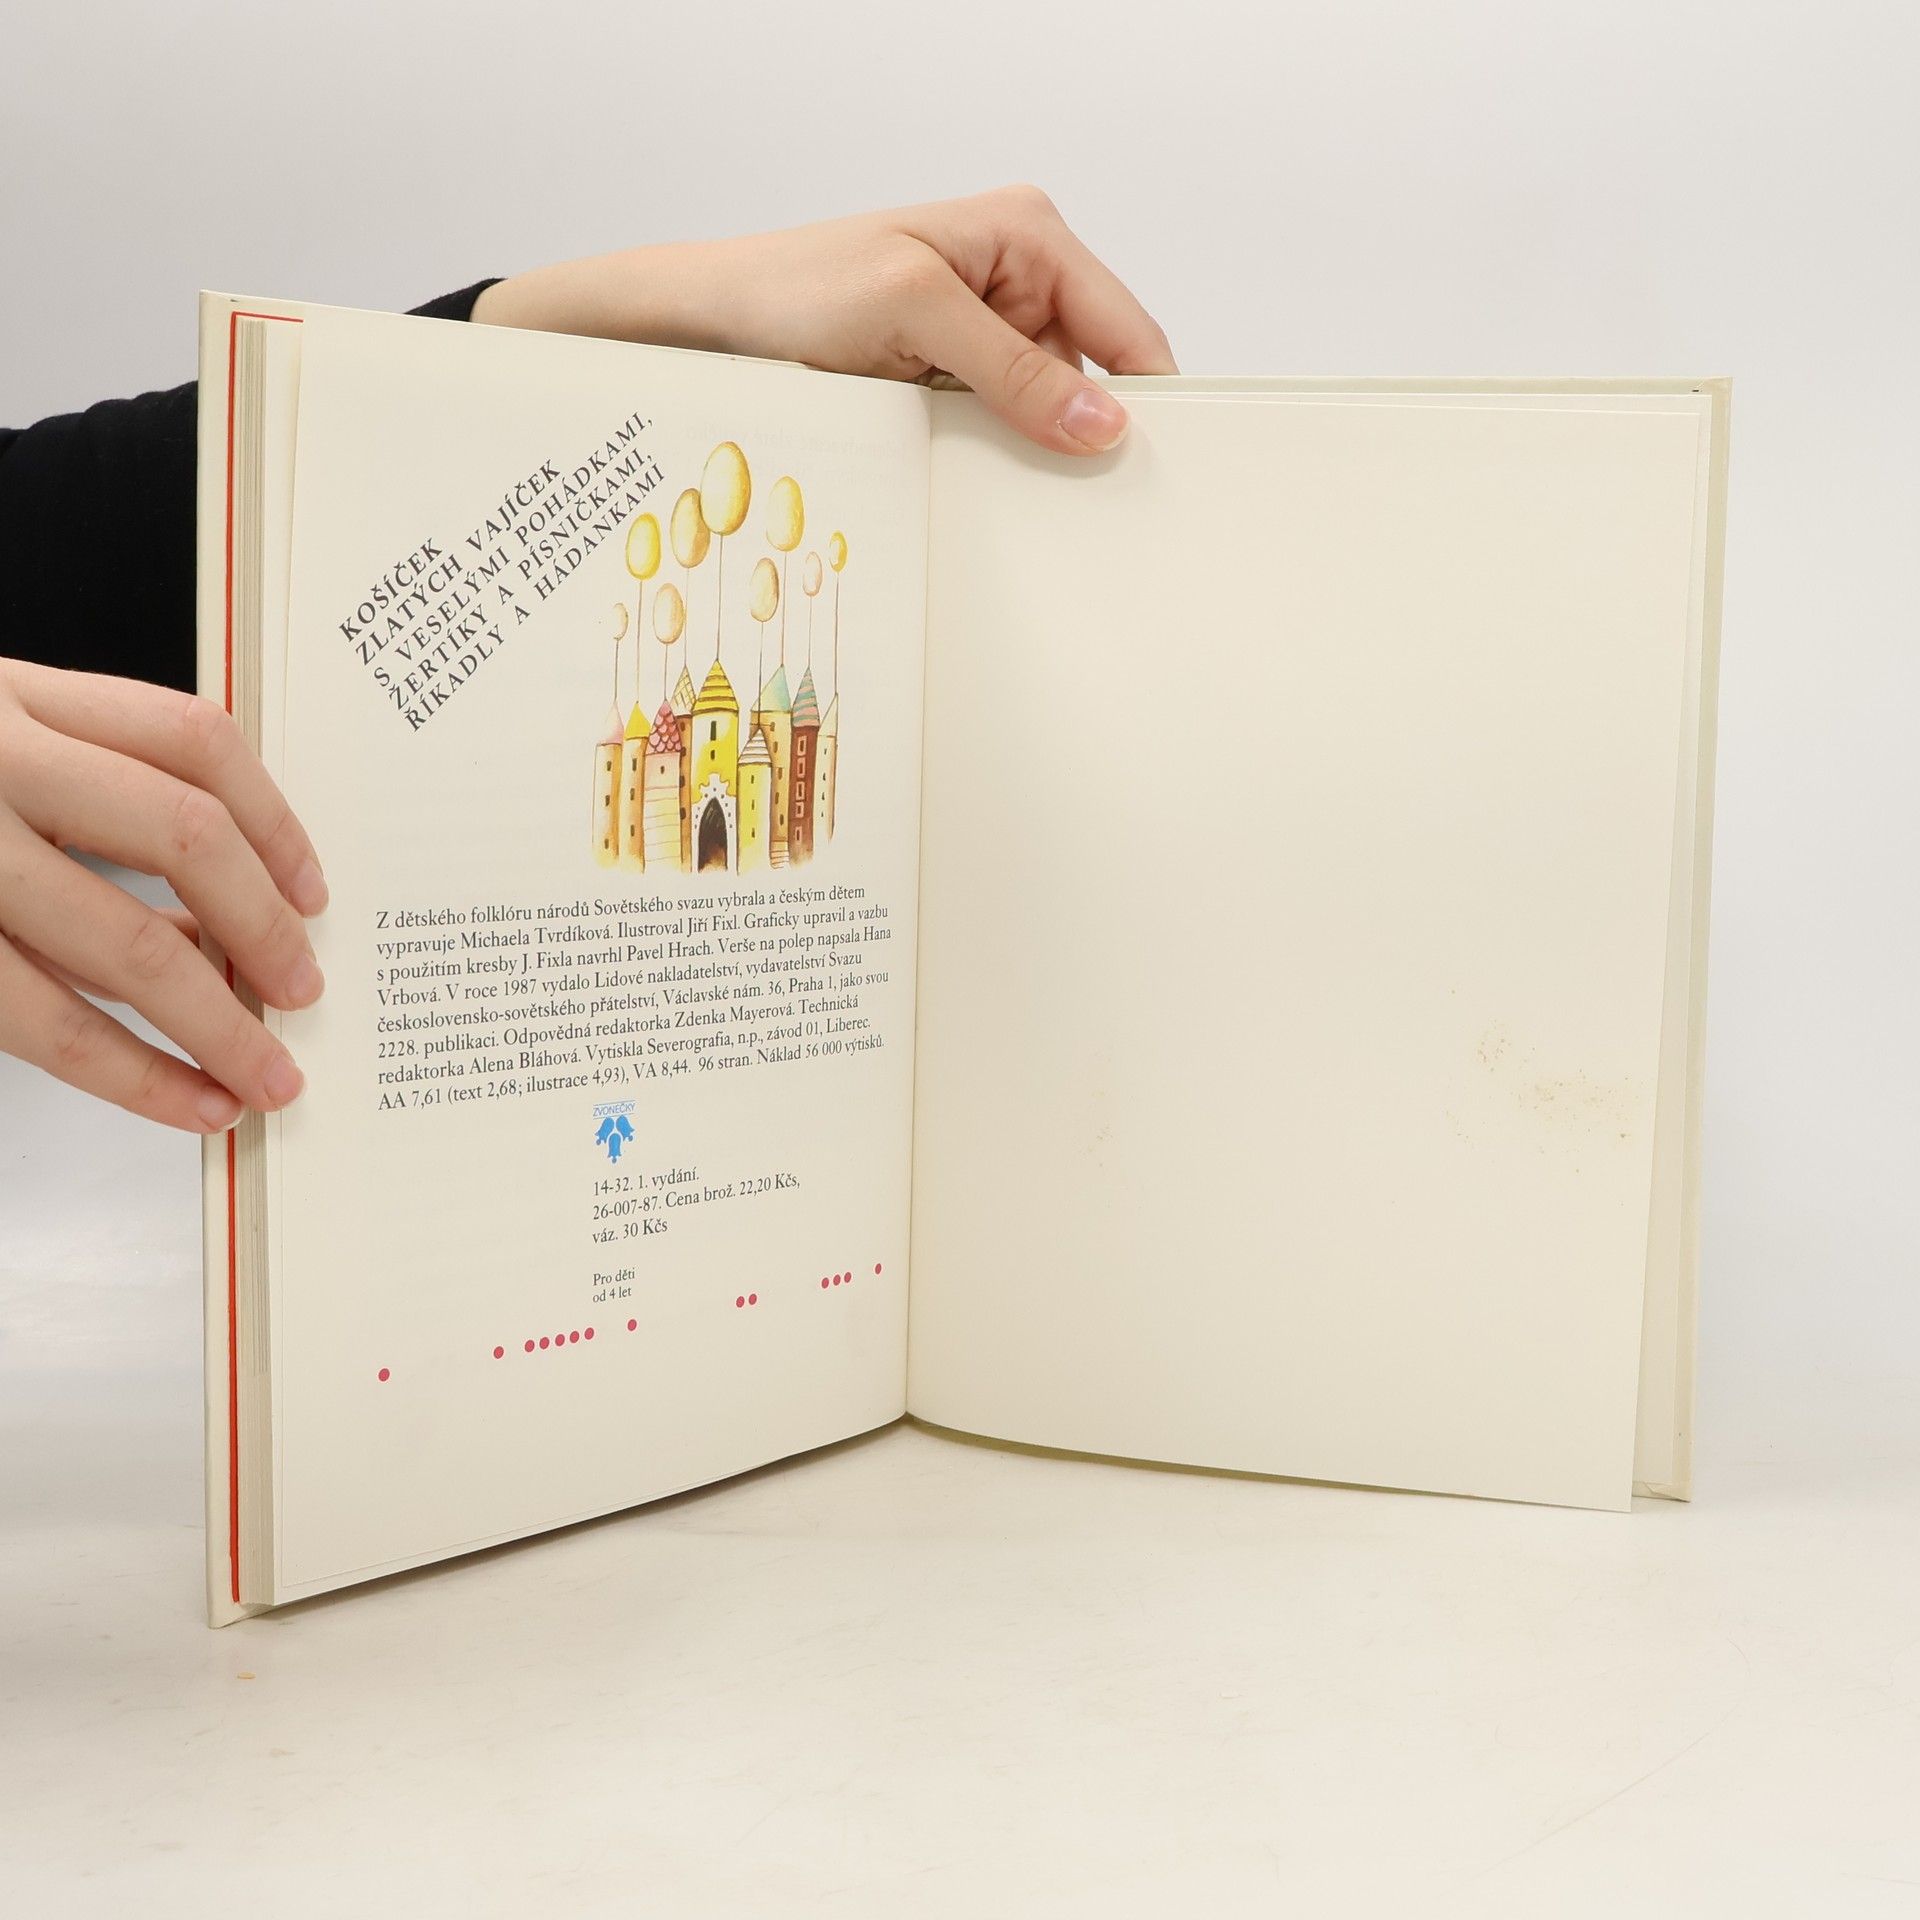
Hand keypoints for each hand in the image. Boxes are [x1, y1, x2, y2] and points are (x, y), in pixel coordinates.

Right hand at [0, 659, 325, 1131]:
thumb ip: (82, 800)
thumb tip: (223, 915)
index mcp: (12, 698)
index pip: (190, 738)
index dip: (274, 818)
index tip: (314, 892)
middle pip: (178, 833)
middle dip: (262, 925)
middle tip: (306, 992)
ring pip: (120, 940)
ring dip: (214, 1023)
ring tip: (268, 1079)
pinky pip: (40, 1020)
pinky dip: (132, 1073)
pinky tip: (188, 1104)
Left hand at [472, 185, 1176, 454]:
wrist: (712, 321)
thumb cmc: (797, 289)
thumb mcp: (916, 316)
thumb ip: (1015, 370)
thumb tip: (1102, 422)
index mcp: (1028, 235)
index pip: (1127, 328)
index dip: (1148, 400)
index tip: (1156, 471)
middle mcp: (1017, 277)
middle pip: (1094, 375)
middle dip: (1084, 433)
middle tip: (1079, 500)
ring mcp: (985, 329)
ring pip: (1047, 410)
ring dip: (1031, 451)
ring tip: (1005, 483)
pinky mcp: (953, 372)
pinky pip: (1001, 425)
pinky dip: (994, 456)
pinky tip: (974, 477)